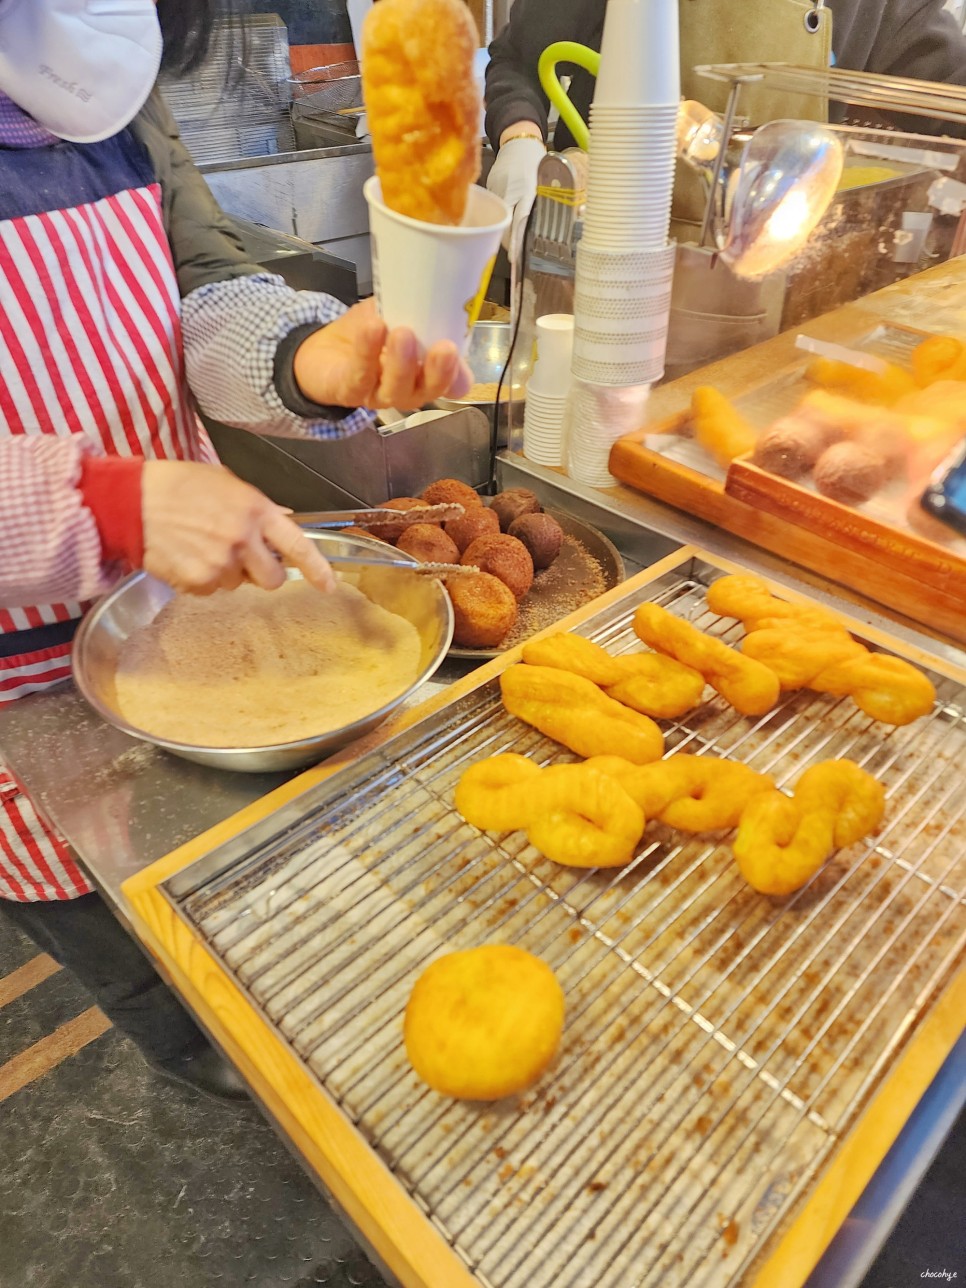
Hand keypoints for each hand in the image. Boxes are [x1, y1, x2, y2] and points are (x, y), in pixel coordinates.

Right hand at [141, 460, 335, 595]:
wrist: (130, 501)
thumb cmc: (175, 486)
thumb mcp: (226, 483)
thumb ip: (258, 508)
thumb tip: (284, 522)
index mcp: (255, 510)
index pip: (297, 545)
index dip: (316, 569)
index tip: (327, 585)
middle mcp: (242, 539)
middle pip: (271, 578)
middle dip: (260, 573)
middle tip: (239, 556)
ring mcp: (220, 563)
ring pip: (237, 585)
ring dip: (226, 572)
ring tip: (200, 545)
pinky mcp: (197, 580)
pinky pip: (210, 591)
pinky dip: (200, 580)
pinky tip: (185, 556)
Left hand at [292, 299, 471, 409]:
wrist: (321, 348)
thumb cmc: (366, 331)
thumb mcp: (395, 311)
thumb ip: (417, 306)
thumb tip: (441, 284)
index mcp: (424, 373)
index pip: (451, 383)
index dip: (458, 374)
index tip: (459, 352)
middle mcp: (406, 390)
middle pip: (426, 390)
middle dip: (437, 372)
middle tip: (444, 348)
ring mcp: (378, 395)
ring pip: (396, 389)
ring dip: (402, 363)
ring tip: (403, 333)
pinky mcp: (349, 392)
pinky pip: (360, 377)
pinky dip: (367, 352)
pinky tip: (372, 329)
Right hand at [486, 134, 545, 265]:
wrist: (517, 141)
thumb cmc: (535, 160)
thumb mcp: (543, 180)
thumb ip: (543, 200)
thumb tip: (547, 224)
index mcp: (527, 189)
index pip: (521, 221)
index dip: (517, 241)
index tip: (516, 256)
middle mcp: (510, 191)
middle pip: (506, 224)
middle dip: (509, 242)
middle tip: (514, 255)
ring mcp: (498, 190)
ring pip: (500, 218)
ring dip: (505, 230)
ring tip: (512, 240)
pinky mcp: (490, 188)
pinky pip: (496, 207)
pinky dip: (502, 216)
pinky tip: (508, 219)